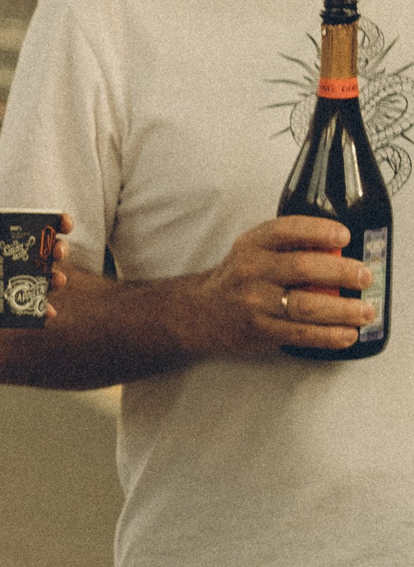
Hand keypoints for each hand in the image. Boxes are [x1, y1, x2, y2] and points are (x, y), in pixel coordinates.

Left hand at [0, 214, 73, 317]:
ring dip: (57, 279)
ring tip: (56, 282)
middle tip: (57, 254)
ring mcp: (23, 275)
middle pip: (53, 249)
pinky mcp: (17, 295)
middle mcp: (26, 253)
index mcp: (16, 232)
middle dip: (61, 250)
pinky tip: (48, 313)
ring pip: (49, 276)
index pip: (45, 224)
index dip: (60, 222)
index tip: (65, 224)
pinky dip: (43, 308)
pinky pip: (35, 303)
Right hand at [191, 216, 372, 355]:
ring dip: (342, 310)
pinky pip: (300, 334)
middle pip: (303, 269)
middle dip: (341, 273)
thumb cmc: (239, 278)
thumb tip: (342, 251)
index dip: (318, 231)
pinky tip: (346, 333)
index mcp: (253, 245)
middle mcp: (251, 271)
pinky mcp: (260, 330)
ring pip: (306, 306)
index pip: (286, 231)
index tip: (344, 236)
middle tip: (364, 277)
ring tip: (365, 311)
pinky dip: (328, 335)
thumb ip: (290, 247)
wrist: (201, 312)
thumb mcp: (254, 250)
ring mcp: (254, 302)